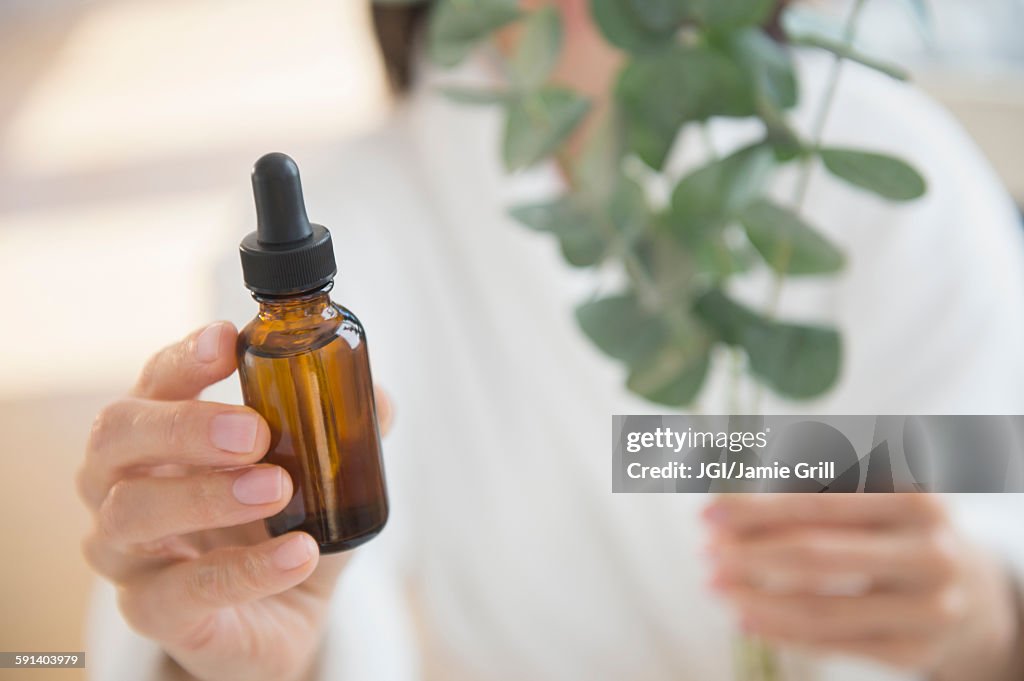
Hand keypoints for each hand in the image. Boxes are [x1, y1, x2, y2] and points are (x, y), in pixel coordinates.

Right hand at [77, 322, 393, 680]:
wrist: (281, 616)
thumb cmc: (280, 526)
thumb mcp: (318, 473)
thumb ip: (344, 431)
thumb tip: (377, 400)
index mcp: (160, 433)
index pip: (154, 381)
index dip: (184, 359)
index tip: (227, 341)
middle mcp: (122, 483)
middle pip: (117, 436)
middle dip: (185, 426)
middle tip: (255, 433)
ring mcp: (128, 551)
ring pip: (133, 511)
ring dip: (210, 495)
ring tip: (279, 489)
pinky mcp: (153, 610)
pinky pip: (184, 590)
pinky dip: (246, 570)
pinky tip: (298, 554)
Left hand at [704, 494, 1023, 680]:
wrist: (971, 591)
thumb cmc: (896, 529)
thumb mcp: (874, 494)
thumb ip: (810, 487)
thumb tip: (727, 500)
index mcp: (915, 498)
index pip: (818, 503)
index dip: (757, 509)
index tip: (707, 513)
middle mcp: (929, 552)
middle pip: (817, 556)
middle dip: (749, 555)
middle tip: (705, 553)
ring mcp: (927, 608)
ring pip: (821, 608)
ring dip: (755, 598)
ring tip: (713, 586)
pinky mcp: (915, 652)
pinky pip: (834, 644)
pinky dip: (782, 631)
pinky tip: (745, 617)